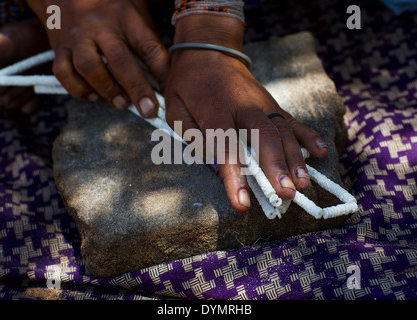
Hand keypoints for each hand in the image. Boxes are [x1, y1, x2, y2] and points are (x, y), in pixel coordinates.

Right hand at [26, 0, 169, 116]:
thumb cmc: (110, 6)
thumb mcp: (134, 12)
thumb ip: (146, 41)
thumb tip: (162, 80)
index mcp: (125, 16)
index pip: (147, 46)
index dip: (162, 73)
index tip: (169, 94)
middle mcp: (99, 25)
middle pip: (118, 58)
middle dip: (136, 88)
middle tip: (148, 110)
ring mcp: (76, 36)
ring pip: (87, 66)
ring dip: (107, 90)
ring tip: (122, 104)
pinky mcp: (58, 47)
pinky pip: (63, 72)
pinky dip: (78, 89)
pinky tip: (93, 95)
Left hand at [165, 15, 328, 211]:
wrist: (207, 51)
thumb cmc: (187, 86)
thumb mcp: (176, 112)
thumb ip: (196, 140)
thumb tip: (218, 170)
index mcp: (214, 110)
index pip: (226, 147)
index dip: (235, 177)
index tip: (242, 204)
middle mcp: (243, 106)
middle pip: (263, 138)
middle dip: (275, 168)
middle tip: (286, 194)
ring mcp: (262, 103)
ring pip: (282, 132)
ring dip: (294, 159)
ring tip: (303, 184)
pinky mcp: (272, 102)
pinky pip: (292, 120)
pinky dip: (308, 136)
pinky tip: (320, 152)